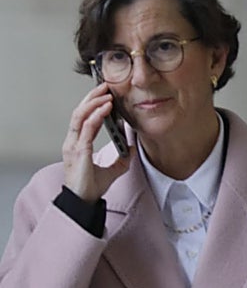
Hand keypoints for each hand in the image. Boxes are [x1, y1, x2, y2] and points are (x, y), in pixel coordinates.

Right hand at [62, 84, 130, 201]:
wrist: (85, 202)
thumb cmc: (92, 187)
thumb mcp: (113, 170)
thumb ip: (121, 158)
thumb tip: (133, 148)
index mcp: (78, 144)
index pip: (83, 118)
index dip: (92, 104)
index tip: (105, 94)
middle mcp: (73, 142)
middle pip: (79, 112)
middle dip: (92, 97)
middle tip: (106, 86)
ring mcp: (73, 145)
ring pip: (80, 116)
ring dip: (94, 102)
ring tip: (107, 93)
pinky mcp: (79, 151)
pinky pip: (87, 128)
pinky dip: (97, 116)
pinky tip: (107, 108)